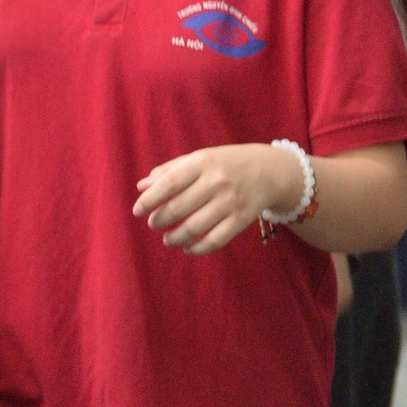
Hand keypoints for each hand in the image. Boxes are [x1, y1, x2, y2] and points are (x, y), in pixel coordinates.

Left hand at [133, 142, 299, 254]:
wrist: (270, 170)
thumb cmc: (225, 163)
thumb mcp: (198, 158)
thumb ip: (169, 171)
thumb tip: (141, 187)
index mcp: (202, 162)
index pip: (168, 184)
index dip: (149, 200)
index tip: (137, 211)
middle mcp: (217, 182)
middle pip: (179, 208)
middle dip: (160, 220)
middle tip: (152, 224)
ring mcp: (231, 201)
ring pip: (196, 227)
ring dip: (176, 237)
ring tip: (167, 239)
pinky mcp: (243, 219)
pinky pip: (217, 240)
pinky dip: (198, 248)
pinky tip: (187, 248)